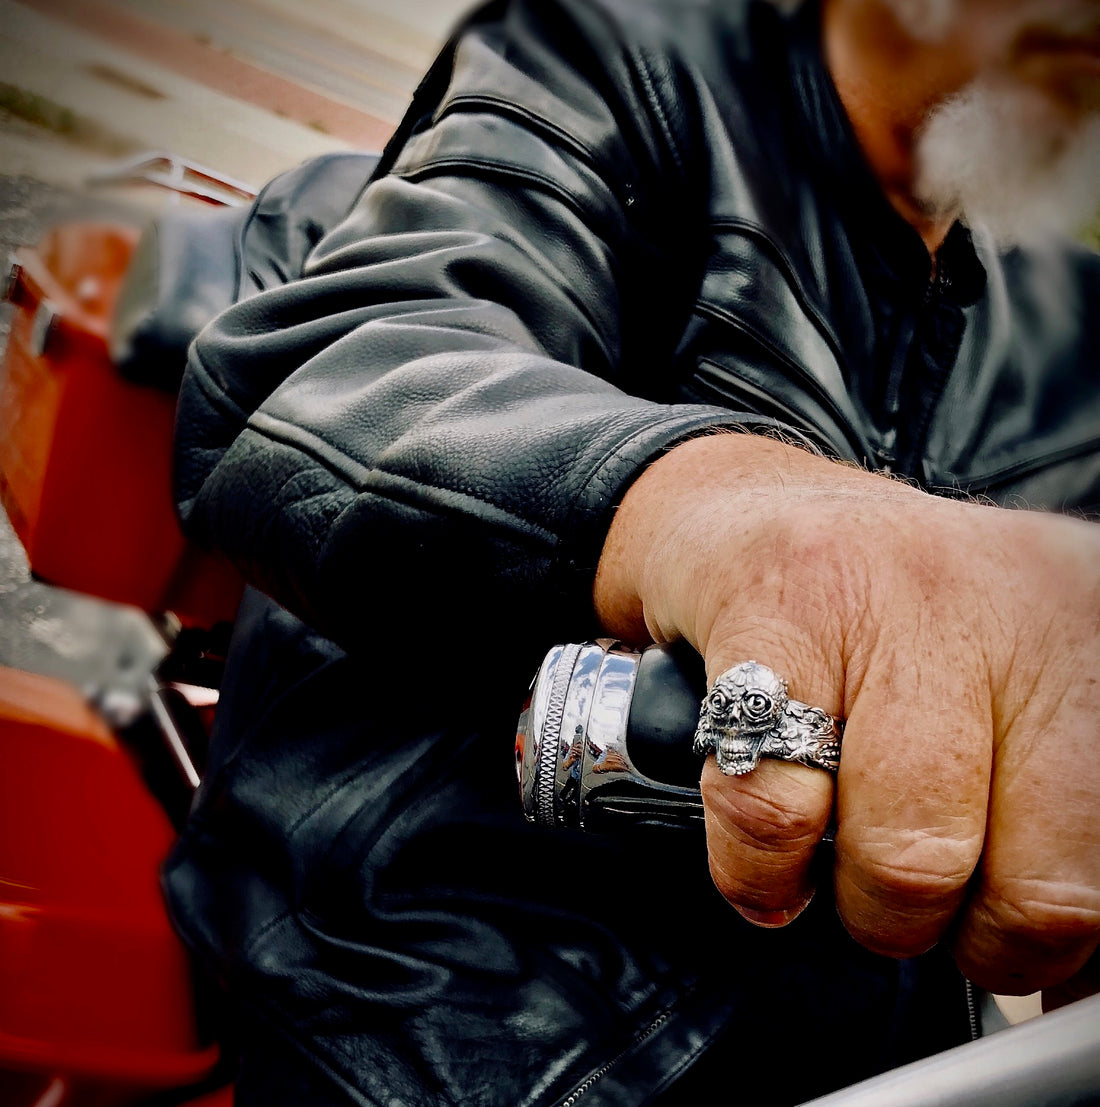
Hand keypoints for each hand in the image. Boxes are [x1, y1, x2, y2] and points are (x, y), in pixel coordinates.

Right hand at [594, 432, 1099, 995]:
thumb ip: (1060, 819)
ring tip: (841, 866)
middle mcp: (1022, 610)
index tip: (1022, 948)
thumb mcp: (1018, 691)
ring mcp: (894, 605)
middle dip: (968, 937)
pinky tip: (767, 852)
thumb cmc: (891, 618)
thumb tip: (1074, 974)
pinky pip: (775, 808)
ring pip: (908, 857)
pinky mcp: (774, 615)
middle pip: (1044, 885)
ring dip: (865, 907)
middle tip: (926, 903)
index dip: (1069, 941)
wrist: (761, 508)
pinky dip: (757, 868)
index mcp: (1099, 640)